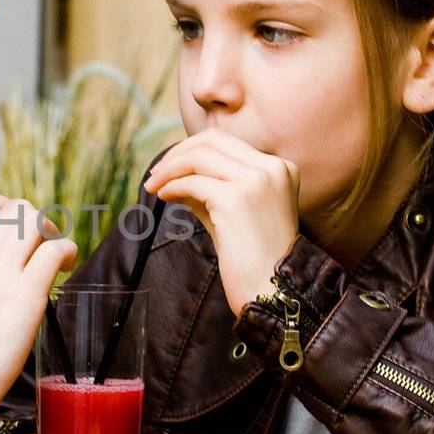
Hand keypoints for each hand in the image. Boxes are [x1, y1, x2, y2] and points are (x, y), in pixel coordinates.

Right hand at [0, 192, 77, 433]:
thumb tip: (1, 278)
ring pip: (36, 219)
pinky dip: (67, 252)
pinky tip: (64, 271)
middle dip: (39, 223)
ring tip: (56, 262)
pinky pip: (55, 250)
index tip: (20, 239)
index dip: (12, 214)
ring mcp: (0, 272)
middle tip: (44, 252)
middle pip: (17, 207)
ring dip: (54, 235)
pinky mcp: (25, 294)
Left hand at [143, 129, 298, 314]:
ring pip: (200, 156)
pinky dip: (172, 186)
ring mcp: (257, 181)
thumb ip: (208, 189)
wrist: (274, 292)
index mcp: (280, 168)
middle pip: (212, 140)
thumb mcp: (232, 214)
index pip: (227, 142)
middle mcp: (272, 169)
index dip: (192, 150)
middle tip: (155, 174)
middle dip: (177, 153)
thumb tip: (172, 174)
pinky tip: (163, 197)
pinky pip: (193, 182)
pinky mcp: (237, 200)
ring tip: (153, 186)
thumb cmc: (253, 259)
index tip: (169, 167)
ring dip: (169, 169)